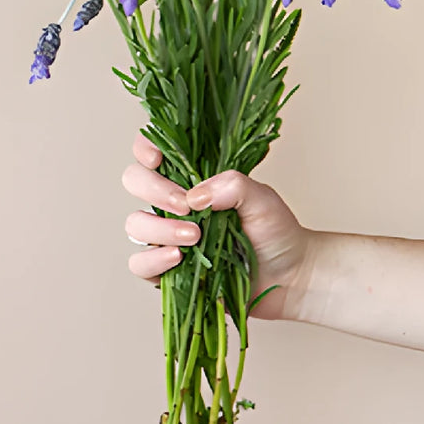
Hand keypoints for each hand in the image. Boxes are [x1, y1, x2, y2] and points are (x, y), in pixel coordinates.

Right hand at [122, 134, 312, 319]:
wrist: (289, 275)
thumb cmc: (275, 230)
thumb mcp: (262, 197)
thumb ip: (232, 185)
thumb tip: (194, 195)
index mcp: (192, 177)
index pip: (152, 151)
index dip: (145, 148)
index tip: (157, 158)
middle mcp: (174, 204)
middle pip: (134, 182)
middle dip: (154, 190)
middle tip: (185, 204)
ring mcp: (167, 236)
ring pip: (135, 225)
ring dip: (159, 229)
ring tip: (195, 236)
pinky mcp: (168, 270)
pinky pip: (140, 264)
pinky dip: (154, 260)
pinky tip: (178, 258)